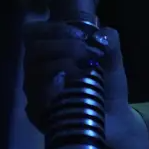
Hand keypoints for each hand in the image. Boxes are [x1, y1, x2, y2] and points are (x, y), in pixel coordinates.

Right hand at [23, 22, 142, 148]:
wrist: (115, 121)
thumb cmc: (107, 86)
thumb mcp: (113, 61)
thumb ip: (111, 43)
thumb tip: (101, 34)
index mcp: (51, 52)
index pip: (33, 31)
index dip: (52, 28)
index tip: (80, 34)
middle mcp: (37, 70)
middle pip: (34, 50)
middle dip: (63, 46)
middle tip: (87, 52)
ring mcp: (35, 94)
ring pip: (34, 72)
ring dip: (62, 64)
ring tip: (86, 70)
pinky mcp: (39, 116)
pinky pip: (37, 101)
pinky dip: (57, 92)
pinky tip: (76, 92)